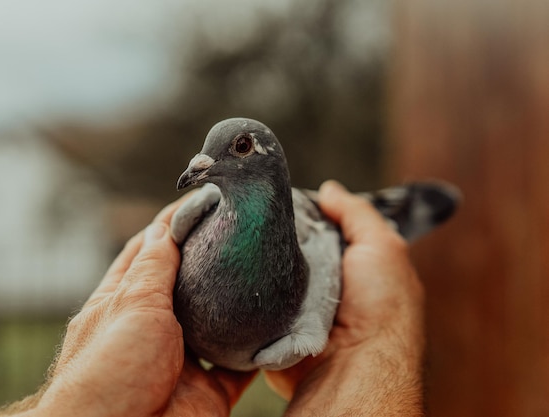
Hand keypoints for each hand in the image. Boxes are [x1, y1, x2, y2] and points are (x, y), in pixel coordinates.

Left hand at [21, 195, 254, 416]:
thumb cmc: (109, 373)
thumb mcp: (131, 306)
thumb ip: (154, 267)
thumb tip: (165, 226)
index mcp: (123, 303)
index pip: (150, 251)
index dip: (174, 223)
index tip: (205, 199)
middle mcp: (154, 330)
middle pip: (187, 284)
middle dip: (212, 259)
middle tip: (245, 228)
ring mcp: (182, 361)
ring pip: (217, 323)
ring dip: (238, 302)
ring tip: (267, 267)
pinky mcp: (208, 392)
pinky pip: (241, 365)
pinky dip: (258, 348)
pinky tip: (277, 323)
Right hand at [265, 180, 425, 415]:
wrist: (352, 365)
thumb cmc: (380, 309)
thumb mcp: (383, 246)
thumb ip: (357, 214)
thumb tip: (329, 189)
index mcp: (349, 267)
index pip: (319, 229)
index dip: (304, 213)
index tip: (280, 197)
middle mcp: (321, 285)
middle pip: (290, 247)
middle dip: (277, 234)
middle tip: (258, 218)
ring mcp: (295, 306)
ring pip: (268, 271)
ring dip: (260, 260)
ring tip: (246, 241)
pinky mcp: (272, 325)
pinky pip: (254, 299)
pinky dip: (249, 288)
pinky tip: (240, 271)